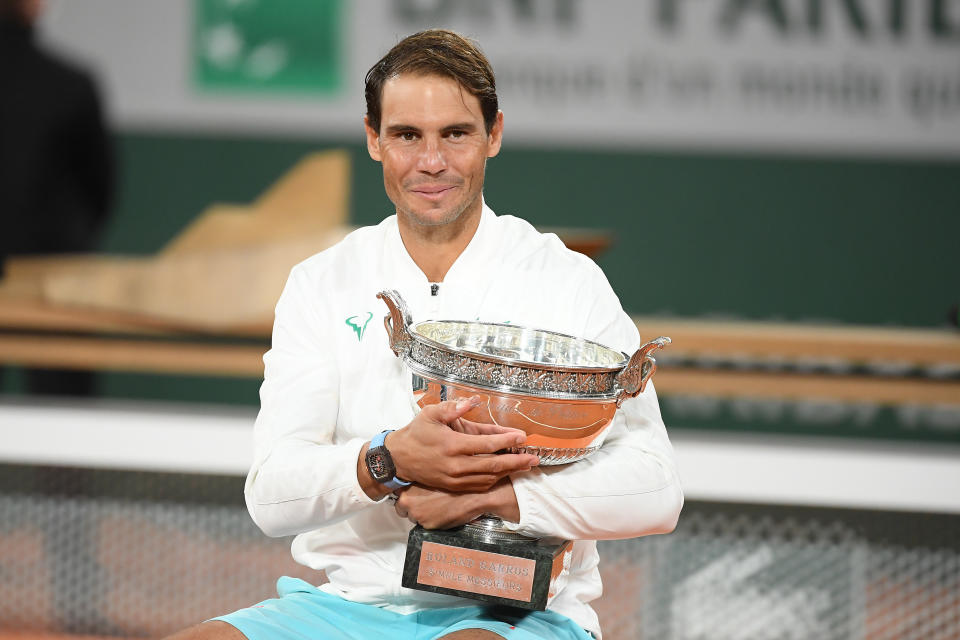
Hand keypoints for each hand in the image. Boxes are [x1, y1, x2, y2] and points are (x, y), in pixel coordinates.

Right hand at [388, 396, 539, 491]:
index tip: (523, 437)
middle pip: (493, 465)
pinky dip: (494, 480)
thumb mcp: (431, 414)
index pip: (487, 444)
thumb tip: (473, 401)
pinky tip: (505, 474)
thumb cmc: (416, 433)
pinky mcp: (453, 487)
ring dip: (509, 472)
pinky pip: (479, 486)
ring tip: (525, 465)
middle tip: (534, 458)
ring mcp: (455, 479)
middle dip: (516, 462)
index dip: (507, 441)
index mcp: (453, 445)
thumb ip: (454, 407)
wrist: (399, 459)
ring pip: (488, 477)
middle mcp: (456, 465)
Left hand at [393, 478, 519, 529]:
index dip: (408, 492)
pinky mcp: (427, 525)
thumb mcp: (438, 475)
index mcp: (409, 485)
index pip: (398, 491)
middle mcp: (408, 500)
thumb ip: (424, 479)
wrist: (474, 495)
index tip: (415, 492)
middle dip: (412, 504)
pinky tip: (442, 513)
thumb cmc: (458, 483)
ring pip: (413, 516)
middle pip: (402, 505)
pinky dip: (432, 521)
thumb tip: (419, 482)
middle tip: (426, 500)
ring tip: (436, 507)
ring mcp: (416, 514)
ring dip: (421, 513)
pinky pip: (425, 524)